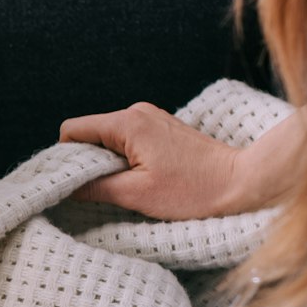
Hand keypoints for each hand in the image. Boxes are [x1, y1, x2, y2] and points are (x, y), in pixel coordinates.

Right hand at [60, 101, 245, 217]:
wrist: (241, 183)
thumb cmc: (192, 191)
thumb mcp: (136, 195)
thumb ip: (95, 188)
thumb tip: (67, 187)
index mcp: (127, 123)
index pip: (73, 130)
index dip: (65, 158)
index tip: (72, 183)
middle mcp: (137, 111)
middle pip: (90, 133)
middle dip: (88, 162)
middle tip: (101, 191)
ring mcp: (151, 117)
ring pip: (109, 138)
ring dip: (109, 163)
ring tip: (128, 187)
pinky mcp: (162, 128)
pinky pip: (128, 140)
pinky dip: (125, 160)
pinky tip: (142, 179)